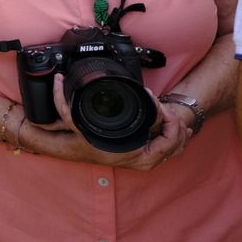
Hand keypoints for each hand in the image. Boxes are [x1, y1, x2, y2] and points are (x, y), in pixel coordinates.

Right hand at [23, 78, 189, 170]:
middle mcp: (142, 161)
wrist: (77, 155)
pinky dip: (178, 142)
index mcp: (133, 154)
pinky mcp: (144, 159)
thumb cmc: (80, 141)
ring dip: (180, 133)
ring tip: (176, 117)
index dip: (169, 121)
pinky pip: (169, 152)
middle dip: (177, 125)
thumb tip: (59, 80)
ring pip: (175, 149)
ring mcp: (144, 162)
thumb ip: (62, 102)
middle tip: (169, 109)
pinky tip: (183, 132)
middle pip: (176, 145)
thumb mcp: (72, 120)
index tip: (160, 106)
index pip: (168, 141)